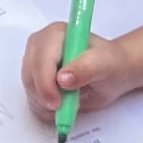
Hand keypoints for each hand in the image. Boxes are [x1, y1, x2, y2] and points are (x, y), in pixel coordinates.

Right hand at [21, 22, 136, 122]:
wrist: (113, 72)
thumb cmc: (111, 63)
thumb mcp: (106, 64)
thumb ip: (86, 68)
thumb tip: (62, 79)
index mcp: (55, 34)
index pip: (41, 60)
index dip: (45, 84)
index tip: (57, 103)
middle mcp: (40, 45)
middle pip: (30, 75)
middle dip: (45, 96)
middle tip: (64, 108)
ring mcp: (34, 62)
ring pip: (29, 89)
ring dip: (45, 103)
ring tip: (70, 103)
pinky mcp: (34, 78)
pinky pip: (31, 98)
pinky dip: (44, 108)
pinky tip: (62, 105)